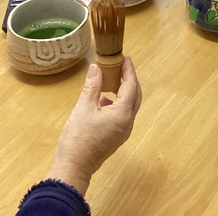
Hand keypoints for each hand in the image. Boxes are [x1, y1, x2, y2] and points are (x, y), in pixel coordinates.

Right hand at [47, 57, 141, 195]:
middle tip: (121, 67)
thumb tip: (96, 68)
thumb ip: (92, 86)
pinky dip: (118, 104)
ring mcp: (123, 131)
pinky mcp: (117, 137)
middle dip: (130, 80)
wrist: (73, 168)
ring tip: (112, 81)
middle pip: (135, 96)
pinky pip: (123, 115)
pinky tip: (103, 101)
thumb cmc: (78, 138)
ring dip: (124, 92)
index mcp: (123, 113)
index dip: (129, 71)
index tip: (126, 58)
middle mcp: (128, 122)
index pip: (131, 86)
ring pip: (130, 106)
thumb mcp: (83, 107)